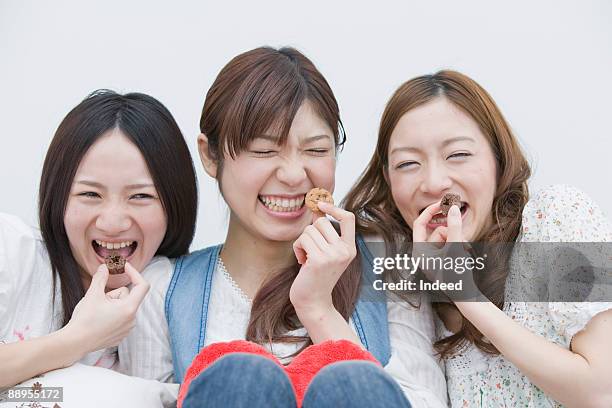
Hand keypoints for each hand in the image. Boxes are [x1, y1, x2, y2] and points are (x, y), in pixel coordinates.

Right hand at [65, 262, 149, 359]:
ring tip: (98, 313)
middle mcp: (132, 320)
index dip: (134, 273)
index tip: (124, 267)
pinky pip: (121, 318)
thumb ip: (101, 278)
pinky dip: (112, 316)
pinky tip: (99, 322)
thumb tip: (104, 267)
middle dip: (114, 294)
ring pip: (123, 307)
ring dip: (113, 305)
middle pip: (128, 296)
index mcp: (129, 308)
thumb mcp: (93, 294)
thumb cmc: (84, 319)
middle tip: (99, 301)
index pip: (142, 286)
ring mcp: (127, 329)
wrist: (75, 343)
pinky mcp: (121, 335)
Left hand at [290, 202, 356, 319]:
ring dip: (302, 242)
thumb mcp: (326, 253)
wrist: (314, 302)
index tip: (320, 205)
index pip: (349, 218)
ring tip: (306, 258)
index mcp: (350, 248)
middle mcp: (345, 251)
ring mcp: (333, 255)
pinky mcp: (319, 259)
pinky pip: (302, 239)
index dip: (334, 208)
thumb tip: (317, 208)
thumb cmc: (316, 277)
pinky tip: (302, 262)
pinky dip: (297, 248)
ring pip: (309, 230)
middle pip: (321, 222)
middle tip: (310, 250)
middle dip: (310, 232)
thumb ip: (324, 233)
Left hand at [412, 202, 478, 299]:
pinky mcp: (441, 259)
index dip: (430, 211)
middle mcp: (423, 253)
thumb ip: (455, 226)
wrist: (466, 296)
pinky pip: (449, 243)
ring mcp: (432, 256)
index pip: (419, 224)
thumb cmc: (457, 274)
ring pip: (445, 236)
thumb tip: (452, 207)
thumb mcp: (456, 247)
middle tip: (462, 239)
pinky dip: (458, 245)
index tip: (443, 203)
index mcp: (419, 251)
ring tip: (465, 249)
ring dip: (457, 239)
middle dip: (451, 232)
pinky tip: (465, 253)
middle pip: (436, 230)